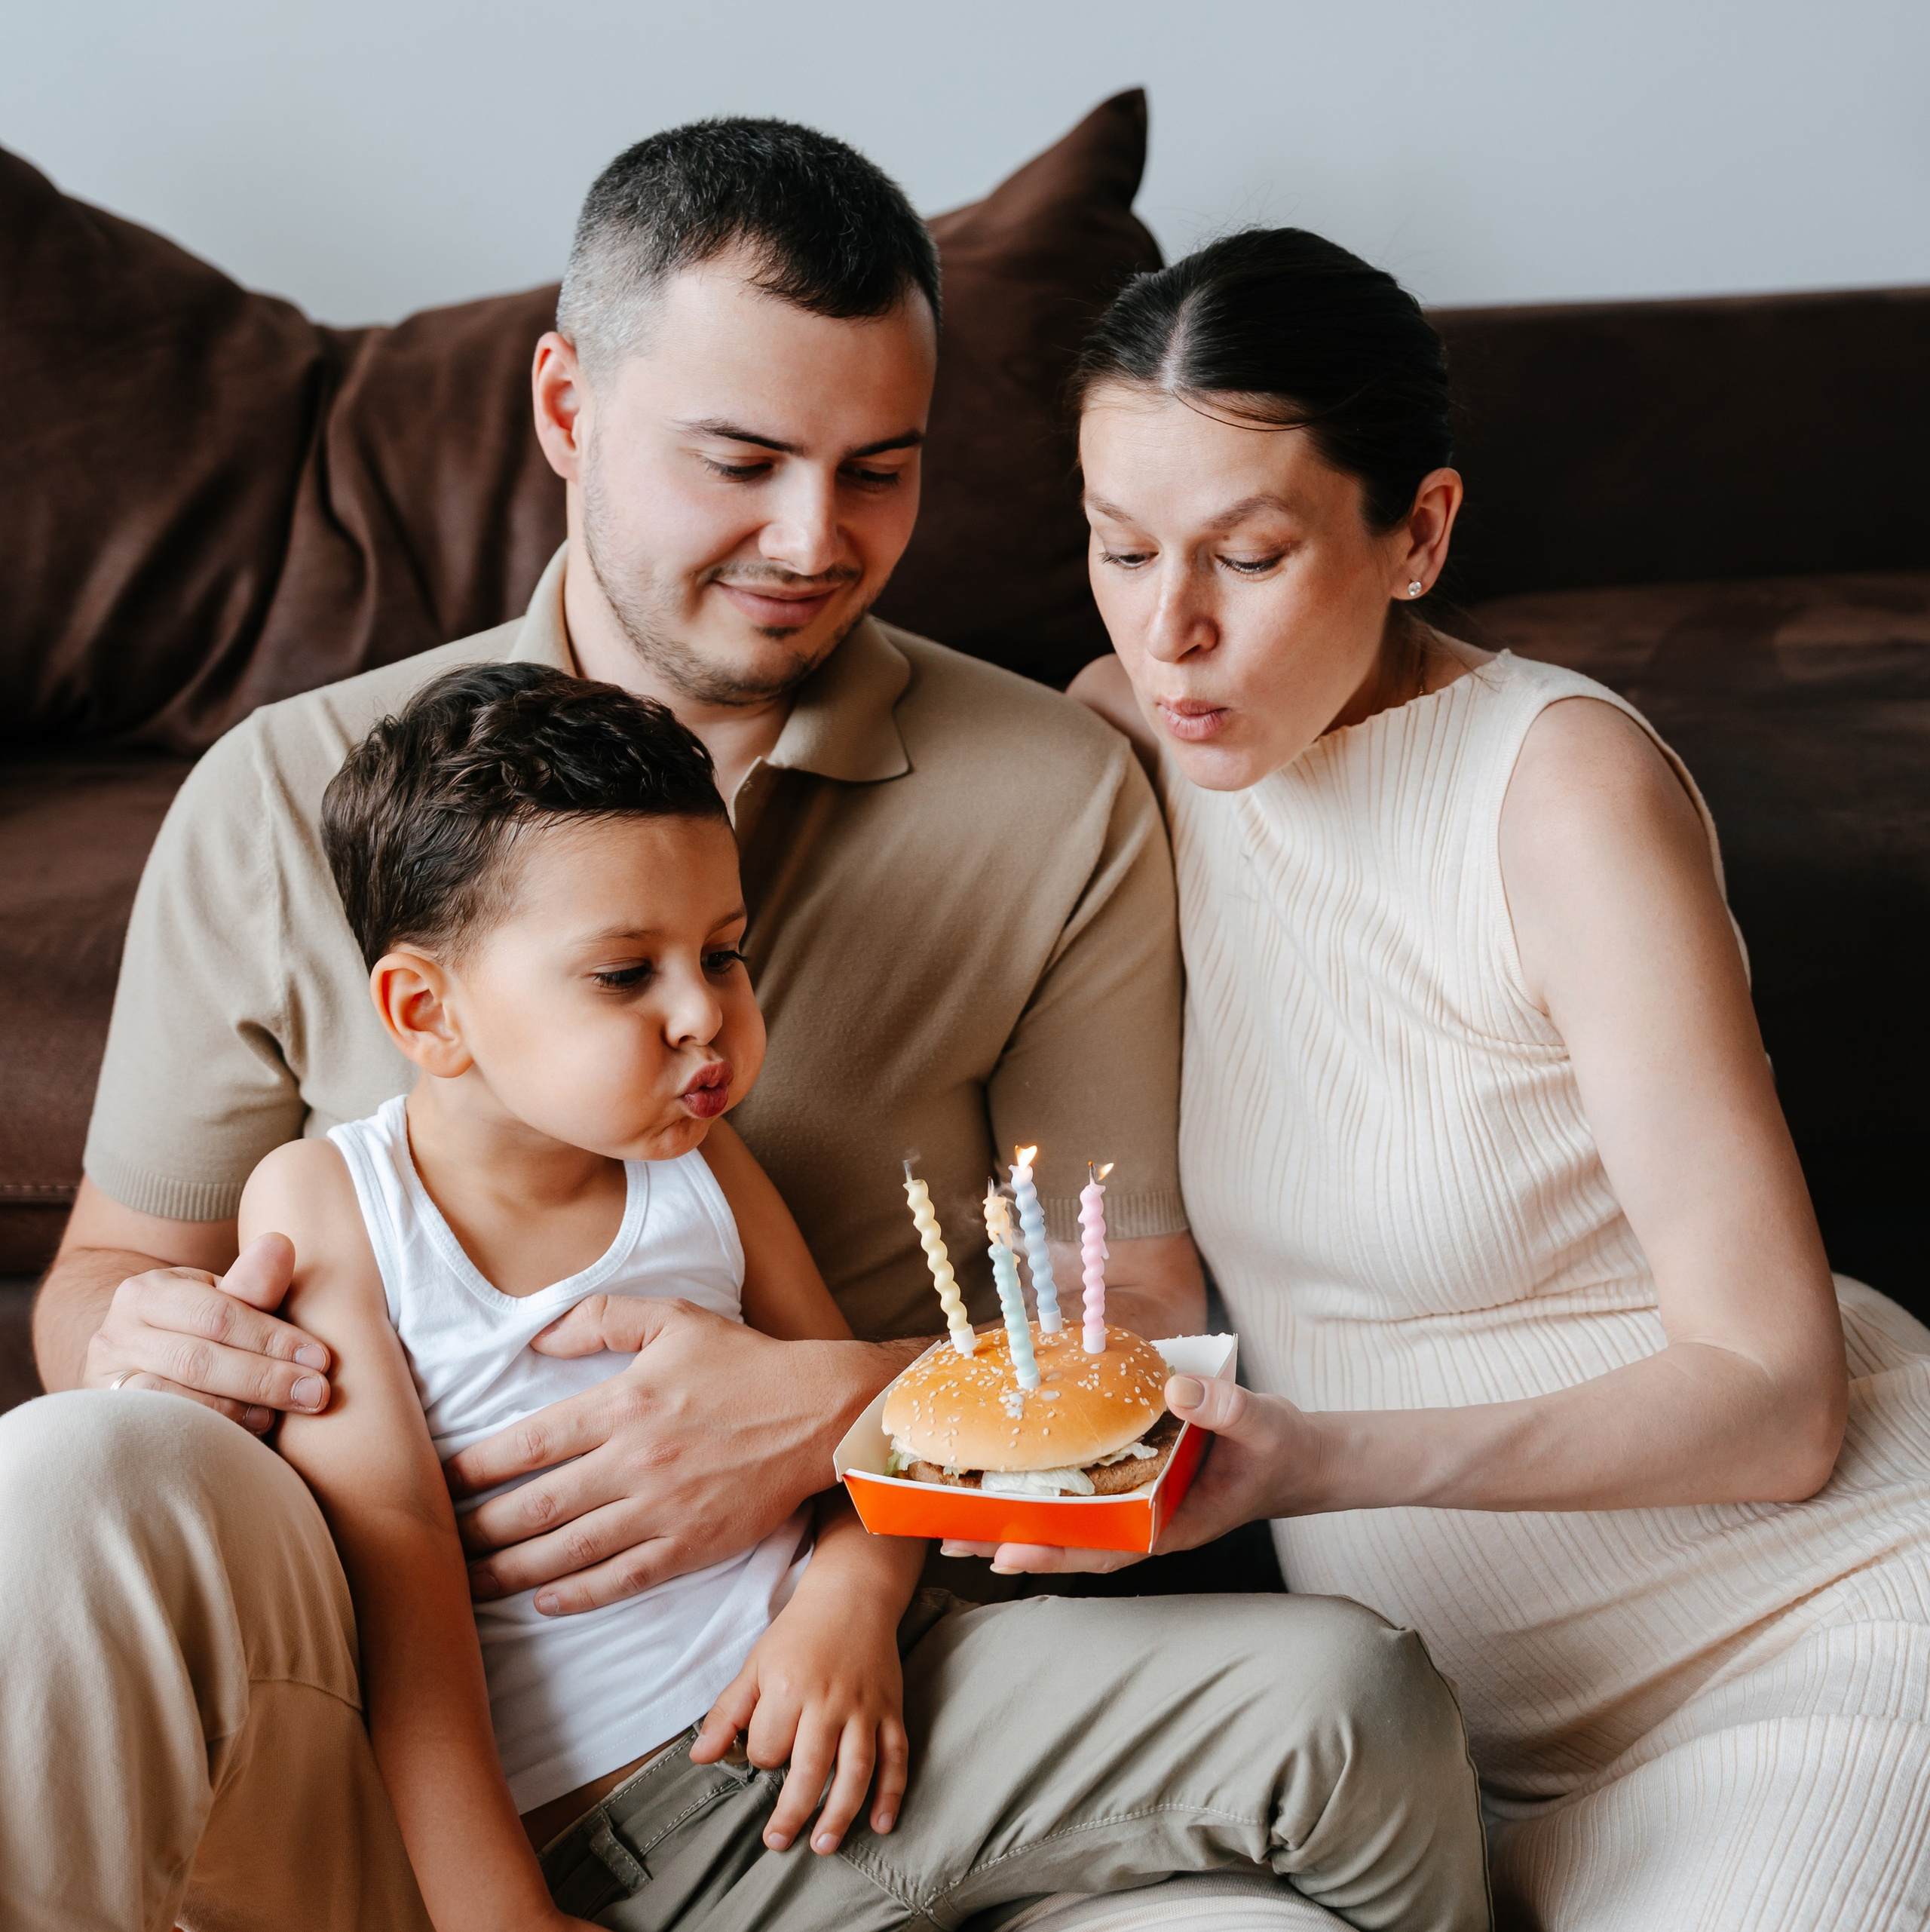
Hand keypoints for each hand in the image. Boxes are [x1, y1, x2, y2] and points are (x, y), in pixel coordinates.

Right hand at [82, 1233, 332, 1432]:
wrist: (138, 1370)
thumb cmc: (198, 1334)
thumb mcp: (224, 1306)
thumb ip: (253, 1285)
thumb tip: (281, 1243)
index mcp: (149, 1291)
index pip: (219, 1314)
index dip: (273, 1338)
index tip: (322, 1359)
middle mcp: (117, 1332)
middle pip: (199, 1359)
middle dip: (266, 1378)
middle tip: (315, 1394)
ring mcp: (105, 1379)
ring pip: (173, 1396)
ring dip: (236, 1408)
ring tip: (278, 1414)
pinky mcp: (108, 1419)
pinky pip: (159, 1427)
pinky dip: (207, 1427)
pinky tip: (244, 1430)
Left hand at [448, 1297, 872, 1613]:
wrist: (820, 1413)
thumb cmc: (746, 1362)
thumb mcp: (673, 1317)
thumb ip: (600, 1317)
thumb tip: (535, 1337)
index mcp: (623, 1404)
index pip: (527, 1444)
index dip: (473, 1470)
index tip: (435, 1484)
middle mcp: (635, 1461)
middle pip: (534, 1507)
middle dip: (476, 1531)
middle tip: (436, 1545)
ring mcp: (662, 1509)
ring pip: (567, 1551)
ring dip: (509, 1572)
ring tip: (468, 1584)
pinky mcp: (691, 1545)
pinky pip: (621, 1579)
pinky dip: (576, 1595)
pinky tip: (543, 1601)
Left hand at [689, 1590, 907, 1854]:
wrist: (852, 1596)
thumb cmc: (798, 1634)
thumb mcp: (756, 1665)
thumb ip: (728, 1713)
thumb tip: (699, 1758)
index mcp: (789, 1688)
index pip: (770, 1747)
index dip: (762, 1757)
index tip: (764, 1753)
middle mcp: (829, 1701)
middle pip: (811, 1768)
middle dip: (794, 1811)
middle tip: (778, 1842)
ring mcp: (864, 1707)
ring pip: (856, 1770)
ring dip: (841, 1813)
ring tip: (824, 1846)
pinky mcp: (891, 1709)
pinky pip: (896, 1756)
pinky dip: (891, 1792)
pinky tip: (881, 1824)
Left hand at [946, 1372, 1312, 1574]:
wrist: (1300, 1455)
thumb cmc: (1281, 1448)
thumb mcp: (1263, 1423)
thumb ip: (1224, 1408)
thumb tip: (1176, 1390)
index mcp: (1173, 1524)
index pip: (1105, 1547)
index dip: (1055, 1552)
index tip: (1006, 1551)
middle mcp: (1147, 1521)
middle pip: (1072, 1541)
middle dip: (1012, 1540)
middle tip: (948, 1537)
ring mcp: (1139, 1503)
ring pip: (1070, 1520)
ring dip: (1017, 1517)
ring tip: (956, 1515)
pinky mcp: (1136, 1479)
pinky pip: (1084, 1491)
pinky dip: (1046, 1488)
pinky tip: (1008, 1476)